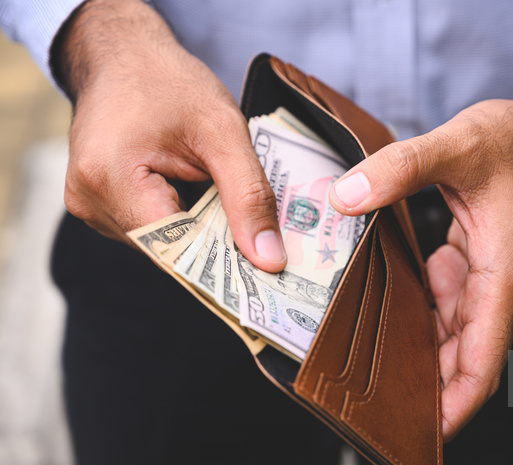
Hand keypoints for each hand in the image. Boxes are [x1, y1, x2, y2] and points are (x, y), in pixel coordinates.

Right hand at [53, 0, 285, 271]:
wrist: (125, 56)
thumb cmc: (170, 83)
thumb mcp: (224, 131)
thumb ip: (249, 196)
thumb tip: (269, 260)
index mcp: (109, 179)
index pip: (176, 250)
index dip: (224, 263)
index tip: (266, 269)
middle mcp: (89, 201)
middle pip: (168, 251)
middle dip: (215, 244)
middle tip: (259, 234)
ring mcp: (89, 205)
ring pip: (162, 245)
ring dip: (199, 230)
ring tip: (220, 198)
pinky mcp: (98, 204)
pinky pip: (151, 230)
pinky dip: (182, 220)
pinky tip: (197, 194)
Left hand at [329, 65, 512, 439]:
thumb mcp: (459, 144)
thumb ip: (400, 168)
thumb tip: (344, 196)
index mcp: (504, 275)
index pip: (484, 360)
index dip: (456, 404)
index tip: (425, 432)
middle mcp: (499, 286)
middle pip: (461, 357)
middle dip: (424, 385)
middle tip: (371, 401)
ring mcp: (488, 277)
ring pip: (451, 331)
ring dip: (416, 348)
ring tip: (364, 360)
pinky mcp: (477, 263)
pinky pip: (446, 301)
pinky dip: (418, 310)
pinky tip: (382, 304)